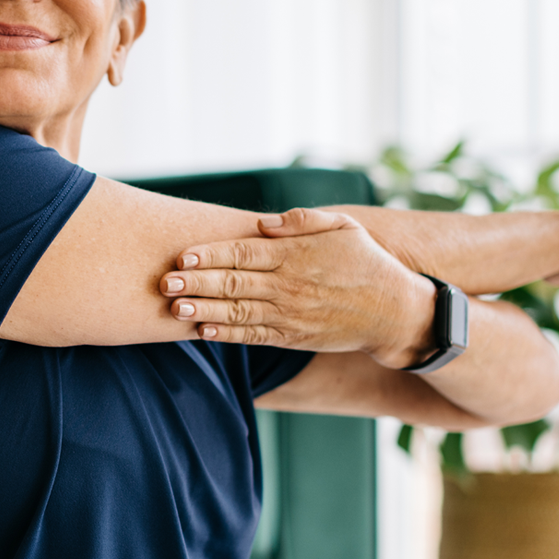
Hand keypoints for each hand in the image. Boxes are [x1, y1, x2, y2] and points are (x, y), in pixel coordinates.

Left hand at [159, 208, 435, 367]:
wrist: (394, 312)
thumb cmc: (366, 262)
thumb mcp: (342, 226)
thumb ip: (302, 220)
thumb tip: (263, 222)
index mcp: (295, 254)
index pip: (242, 252)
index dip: (209, 255)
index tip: (182, 256)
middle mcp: (288, 285)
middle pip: (233, 283)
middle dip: (195, 284)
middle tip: (163, 282)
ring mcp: (290, 314)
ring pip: (238, 313)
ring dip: (203, 311)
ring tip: (174, 308)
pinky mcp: (294, 337)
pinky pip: (254, 336)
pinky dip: (228, 335)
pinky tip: (204, 331)